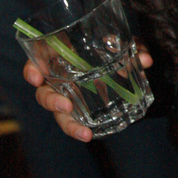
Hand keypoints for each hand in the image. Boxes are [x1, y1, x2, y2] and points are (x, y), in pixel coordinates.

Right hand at [23, 42, 152, 142]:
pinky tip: (89, 135)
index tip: (36, 77)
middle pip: (44, 92)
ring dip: (68, 124)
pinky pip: (75, 120)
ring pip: (58, 112)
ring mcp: (69, 94)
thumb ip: (133, 48)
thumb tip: (145, 60)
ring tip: (83, 133)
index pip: (38, 59)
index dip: (32, 68)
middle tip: (66, 106)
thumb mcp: (123, 43)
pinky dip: (79, 129)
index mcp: (62, 54)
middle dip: (50, 101)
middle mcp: (60, 76)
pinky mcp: (80, 108)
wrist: (122, 57)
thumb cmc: (114, 45)